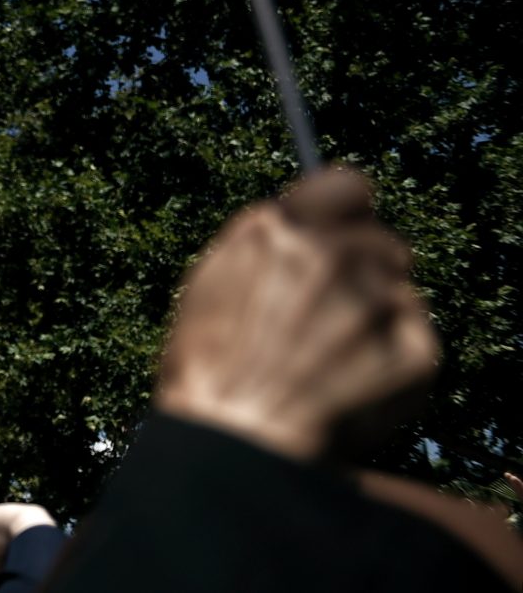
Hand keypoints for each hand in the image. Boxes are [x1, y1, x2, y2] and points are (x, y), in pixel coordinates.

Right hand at [155, 166, 438, 461]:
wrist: (234, 439)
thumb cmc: (208, 368)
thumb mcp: (210, 282)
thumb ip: (263, 246)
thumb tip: (301, 229)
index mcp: (278, 228)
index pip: (349, 185)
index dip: (350, 213)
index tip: (347, 235)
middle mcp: (331, 252)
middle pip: (384, 241)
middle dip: (366, 271)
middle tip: (336, 315)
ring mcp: (376, 299)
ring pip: (400, 290)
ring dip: (379, 314)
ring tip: (336, 357)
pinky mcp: (413, 350)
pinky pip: (417, 336)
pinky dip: (396, 357)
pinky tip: (356, 382)